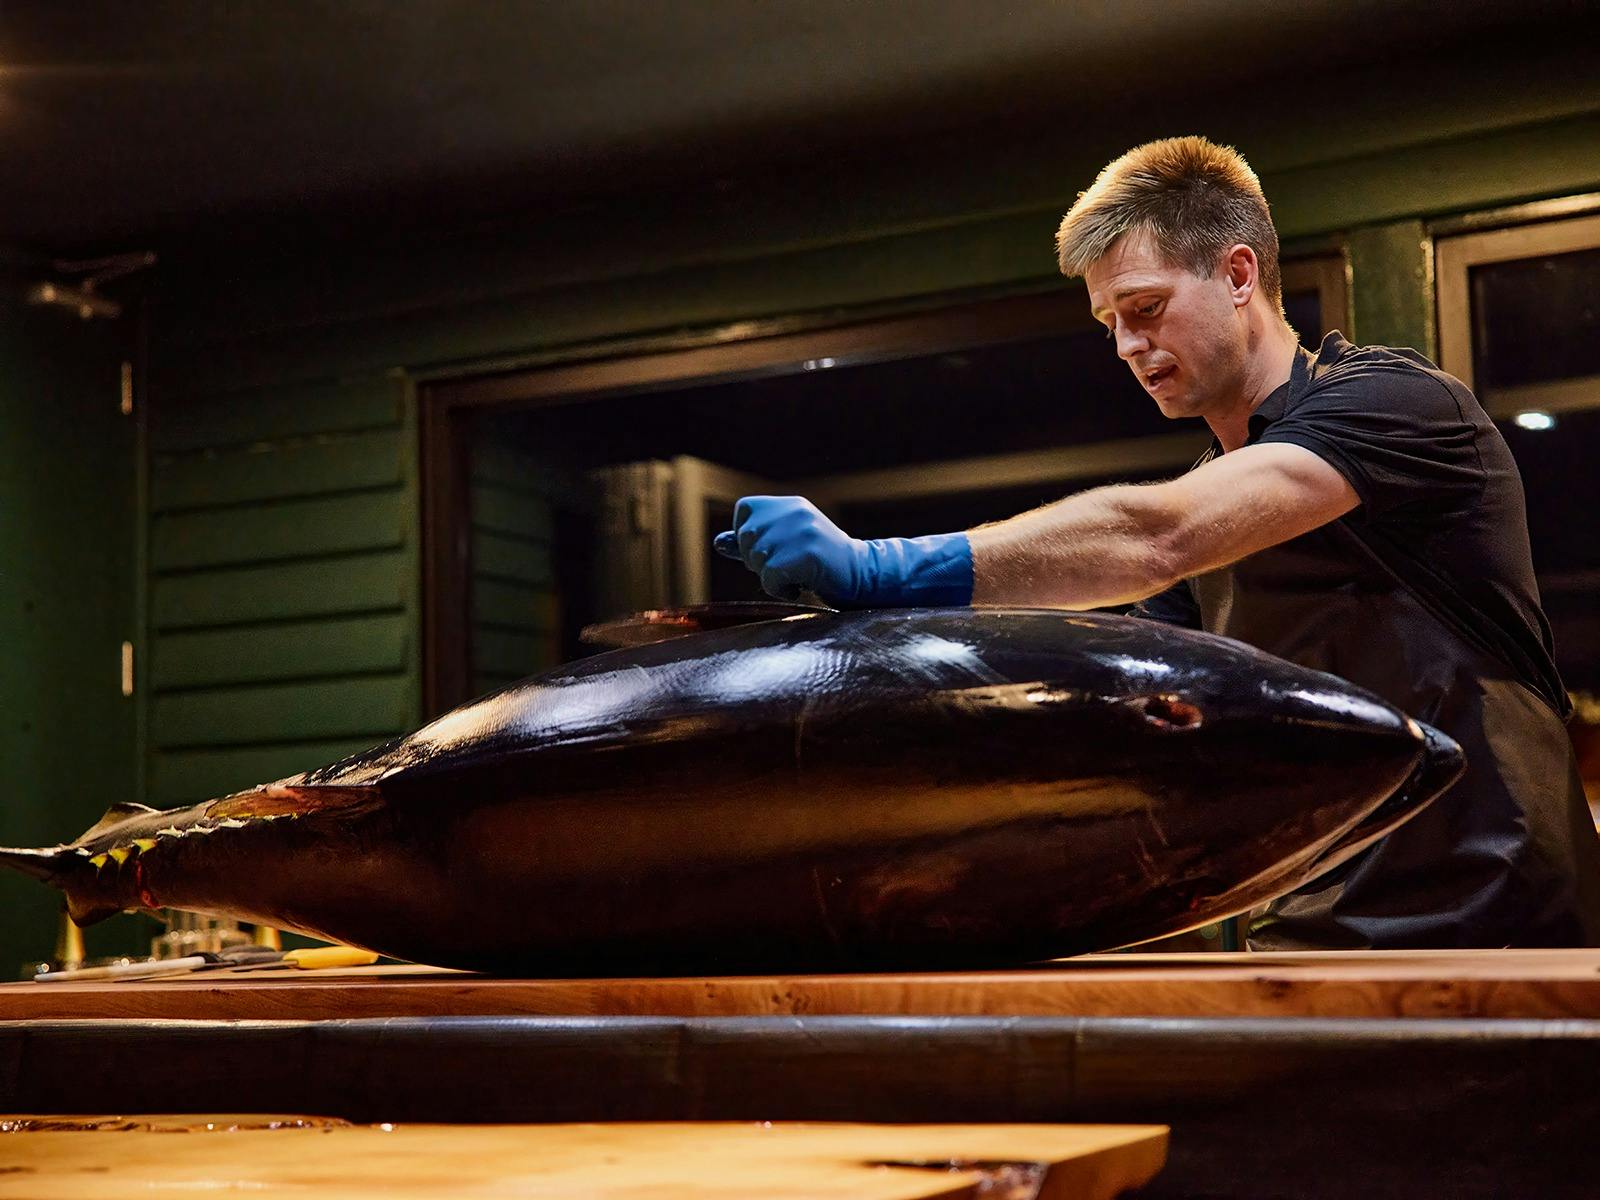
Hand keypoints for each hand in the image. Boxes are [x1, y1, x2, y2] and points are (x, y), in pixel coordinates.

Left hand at [713, 496, 972, 607]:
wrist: (863, 577)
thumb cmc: (820, 564)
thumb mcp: (785, 546)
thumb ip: (752, 544)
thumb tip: (718, 543)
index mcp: (789, 505)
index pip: (745, 511)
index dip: (748, 536)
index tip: (773, 550)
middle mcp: (795, 512)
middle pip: (747, 539)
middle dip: (759, 562)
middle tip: (789, 566)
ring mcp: (802, 531)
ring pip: (758, 561)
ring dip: (772, 578)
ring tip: (798, 575)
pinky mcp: (806, 553)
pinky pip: (771, 577)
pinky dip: (781, 590)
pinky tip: (801, 587)